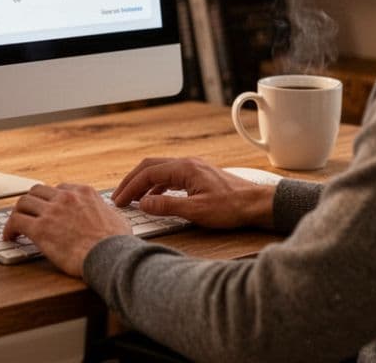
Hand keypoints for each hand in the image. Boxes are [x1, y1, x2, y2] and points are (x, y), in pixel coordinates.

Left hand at [2, 183, 130, 276]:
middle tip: (28, 214)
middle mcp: (66, 197)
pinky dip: (9, 228)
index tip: (47, 209)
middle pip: (38, 191)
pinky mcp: (40, 228)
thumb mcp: (117, 218)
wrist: (110, 256)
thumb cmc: (117, 243)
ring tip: (15, 226)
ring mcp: (52, 211)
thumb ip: (106, 213)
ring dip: (18, 213)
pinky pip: (16, 221)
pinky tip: (9, 237)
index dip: (51, 199)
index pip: (59, 189)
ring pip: (23, 203)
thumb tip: (108, 216)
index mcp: (84, 192)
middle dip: (31, 203)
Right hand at [112, 157, 274, 229]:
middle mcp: (187, 163)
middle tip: (119, 197)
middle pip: (150, 166)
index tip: (119, 201)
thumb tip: (143, 204)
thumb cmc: (231, 207)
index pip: (147, 173)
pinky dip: (157, 186)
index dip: (130, 187)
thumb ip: (167, 207)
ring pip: (160, 170)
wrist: (256, 204)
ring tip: (133, 199)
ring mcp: (193, 168)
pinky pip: (170, 176)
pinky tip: (155, 198)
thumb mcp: (196, 211)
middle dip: (132, 181)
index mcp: (184, 168)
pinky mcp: (198, 176)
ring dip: (144, 183)